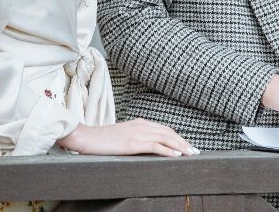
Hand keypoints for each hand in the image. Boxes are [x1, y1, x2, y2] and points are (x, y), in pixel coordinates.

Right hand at [58, 118, 196, 156]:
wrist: (83, 137)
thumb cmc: (100, 140)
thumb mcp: (121, 137)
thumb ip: (134, 139)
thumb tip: (146, 148)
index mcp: (139, 123)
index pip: (164, 129)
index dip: (178, 137)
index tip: (187, 146)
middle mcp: (141, 125)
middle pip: (168, 132)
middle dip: (183, 142)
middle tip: (195, 151)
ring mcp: (136, 133)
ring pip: (165, 138)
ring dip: (180, 146)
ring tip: (190, 154)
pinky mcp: (131, 143)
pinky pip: (154, 145)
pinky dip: (168, 150)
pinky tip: (176, 155)